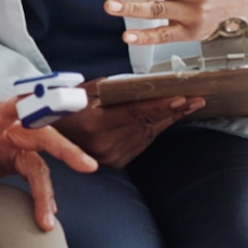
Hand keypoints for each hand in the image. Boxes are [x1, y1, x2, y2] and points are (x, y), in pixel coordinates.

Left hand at [0, 96, 98, 230]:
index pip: (14, 107)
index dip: (38, 103)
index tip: (58, 100)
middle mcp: (4, 131)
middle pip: (41, 135)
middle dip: (65, 149)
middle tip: (87, 165)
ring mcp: (10, 147)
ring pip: (40, 162)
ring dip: (48, 190)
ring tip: (48, 219)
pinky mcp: (12, 163)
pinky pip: (33, 177)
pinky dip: (41, 195)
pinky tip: (45, 215)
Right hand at [54, 83, 205, 168]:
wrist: (51, 137)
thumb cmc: (68, 109)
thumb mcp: (86, 92)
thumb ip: (113, 88)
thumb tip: (143, 84)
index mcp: (95, 122)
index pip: (136, 112)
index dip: (161, 105)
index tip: (182, 98)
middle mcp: (104, 143)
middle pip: (148, 124)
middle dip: (174, 110)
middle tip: (196, 99)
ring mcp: (110, 156)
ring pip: (148, 134)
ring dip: (168, 120)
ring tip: (188, 106)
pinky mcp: (115, 163)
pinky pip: (142, 143)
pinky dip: (154, 129)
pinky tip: (167, 118)